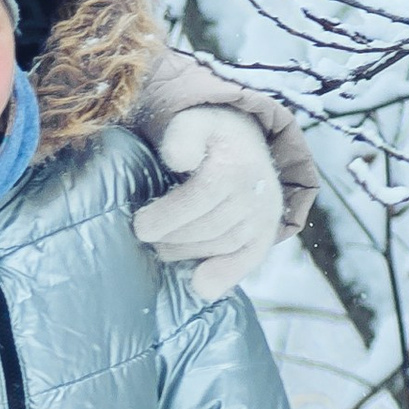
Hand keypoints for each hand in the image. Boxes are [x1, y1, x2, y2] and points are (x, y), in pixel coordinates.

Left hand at [131, 106, 286, 300]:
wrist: (245, 141)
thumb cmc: (207, 136)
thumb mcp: (191, 122)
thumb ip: (181, 134)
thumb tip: (179, 159)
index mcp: (235, 163)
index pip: (200, 197)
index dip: (168, 216)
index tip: (140, 226)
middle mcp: (255, 191)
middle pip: (209, 227)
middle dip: (173, 239)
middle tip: (149, 240)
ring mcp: (265, 213)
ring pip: (224, 245)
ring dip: (189, 254)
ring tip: (164, 250)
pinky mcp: (268, 230)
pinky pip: (250, 258)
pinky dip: (226, 275)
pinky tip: (201, 286)